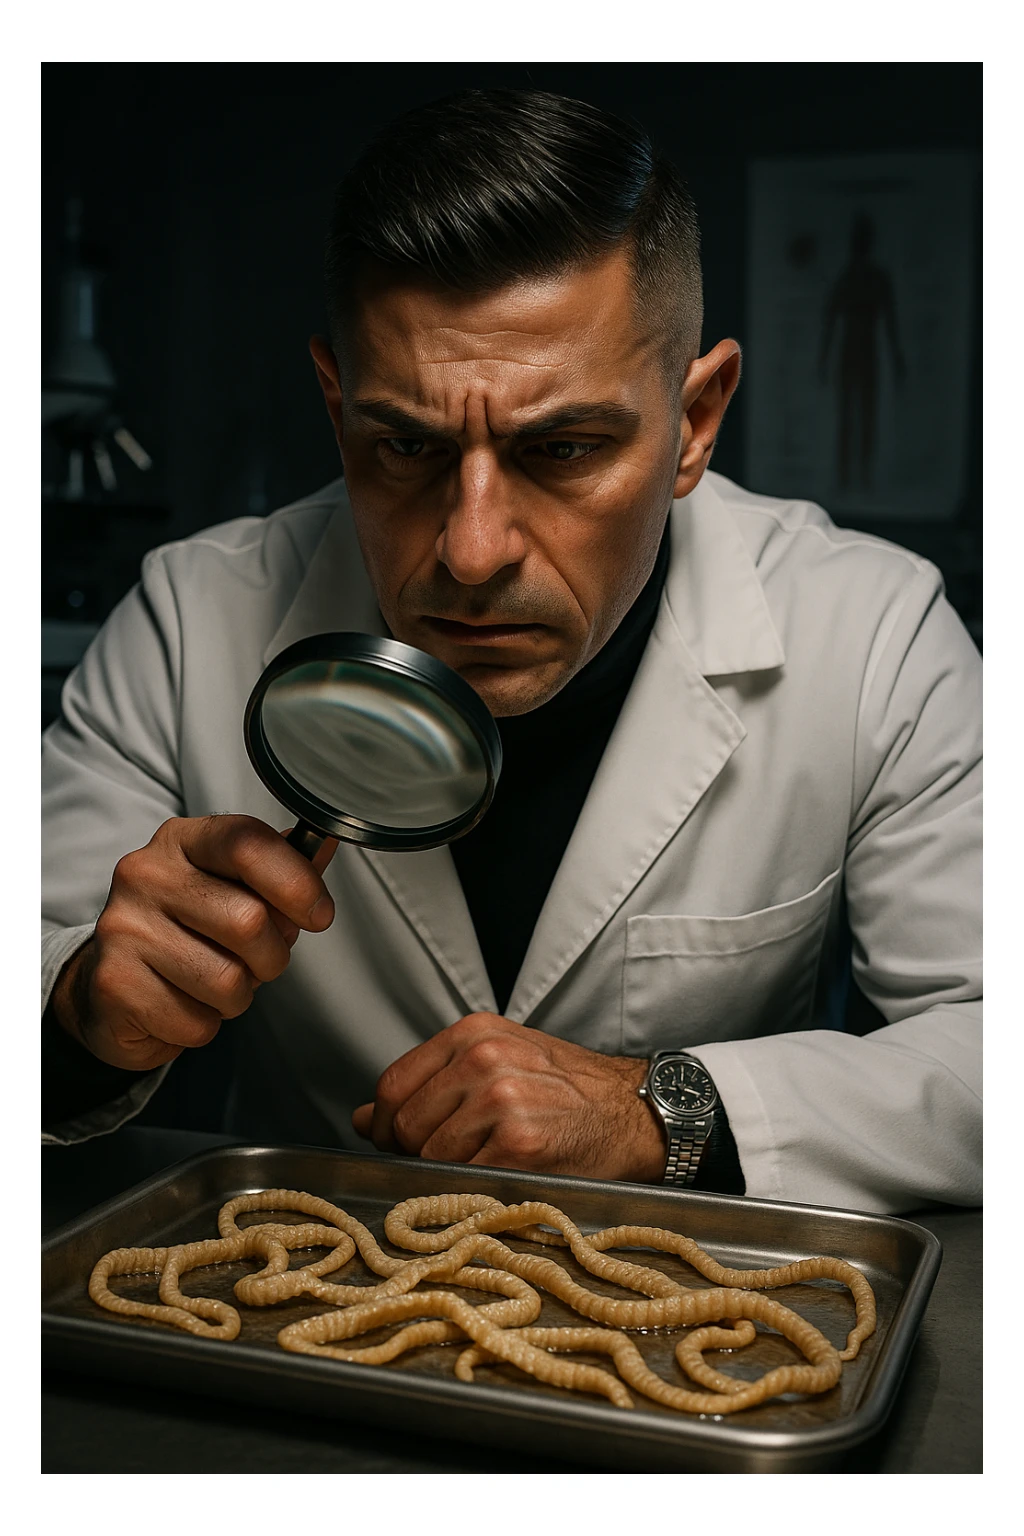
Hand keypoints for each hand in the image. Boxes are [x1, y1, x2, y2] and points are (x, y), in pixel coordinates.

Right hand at [51, 815, 337, 1071]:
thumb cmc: (187, 931)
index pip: (249, 844)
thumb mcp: (231, 887)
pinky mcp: (113, 984)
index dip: (297, 882)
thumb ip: (279, 868)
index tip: (319, 914)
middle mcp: (145, 875)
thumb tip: (326, 842)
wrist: (113, 987)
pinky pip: (197, 1022)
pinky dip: (204, 1024)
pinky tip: (183, 1004)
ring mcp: (124, 928)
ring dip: (238, 996)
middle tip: (256, 961)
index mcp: (182, 841)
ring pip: (227, 980)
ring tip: (214, 984)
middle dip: (272, 956)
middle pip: (249, 921)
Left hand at [352, 1012, 666, 1182]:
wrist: (634, 1111)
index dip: (387, 1124)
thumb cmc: (569, 1090)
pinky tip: (504, 1174)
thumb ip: (432, 1083)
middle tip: (450, 1159)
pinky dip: (476, 1187)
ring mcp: (501, 1100)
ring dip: (449, 1172)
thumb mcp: (499, 1061)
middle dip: (414, 1153)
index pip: (394, 1084)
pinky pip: (466, 1179)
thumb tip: (365, 1118)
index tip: (397, 1142)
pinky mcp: (519, 1143)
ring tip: (487, 1163)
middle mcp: (484, 1059)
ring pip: (431, 1156)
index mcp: (474, 1033)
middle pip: (406, 1124)